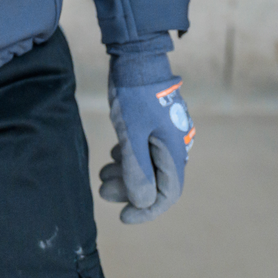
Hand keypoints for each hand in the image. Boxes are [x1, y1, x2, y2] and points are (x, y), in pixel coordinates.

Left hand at [99, 57, 195, 223]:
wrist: (136, 60)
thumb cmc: (134, 96)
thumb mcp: (132, 135)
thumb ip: (137, 169)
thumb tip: (143, 201)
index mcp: (175, 152)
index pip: (167, 194)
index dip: (146, 210)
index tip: (124, 217)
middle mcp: (175, 146)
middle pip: (156, 182)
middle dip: (129, 190)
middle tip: (103, 190)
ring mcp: (166, 135)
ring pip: (148, 166)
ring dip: (126, 174)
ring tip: (103, 174)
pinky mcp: (155, 125)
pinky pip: (144, 151)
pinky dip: (129, 158)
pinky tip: (114, 155)